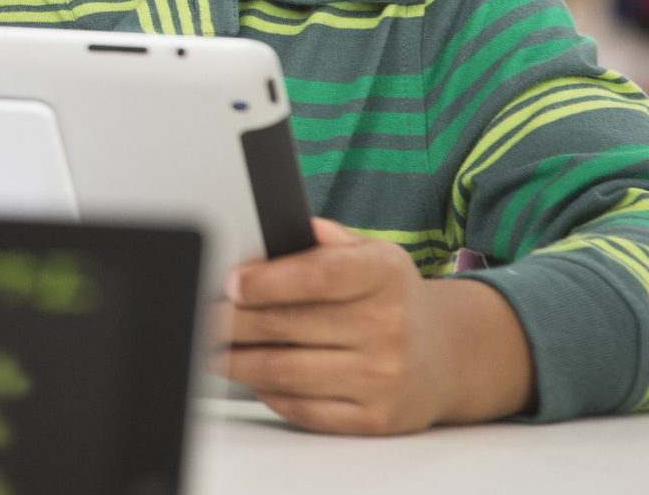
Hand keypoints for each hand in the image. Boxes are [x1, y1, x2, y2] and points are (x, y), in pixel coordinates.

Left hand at [214, 217, 533, 433]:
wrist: (448, 355)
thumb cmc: (391, 297)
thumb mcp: (372, 253)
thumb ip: (323, 239)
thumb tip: (268, 230)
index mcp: (384, 274)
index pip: (318, 275)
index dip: (267, 280)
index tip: (230, 283)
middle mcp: (388, 326)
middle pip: (287, 325)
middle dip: (229, 322)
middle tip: (200, 315)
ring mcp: (382, 377)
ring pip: (284, 371)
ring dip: (235, 360)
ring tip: (210, 347)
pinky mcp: (373, 418)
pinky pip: (301, 406)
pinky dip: (265, 391)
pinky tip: (249, 375)